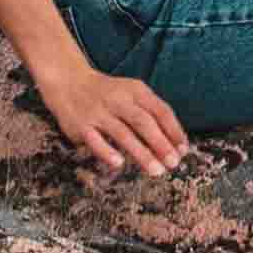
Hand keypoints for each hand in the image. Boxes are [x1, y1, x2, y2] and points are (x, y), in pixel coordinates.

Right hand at [33, 49, 187, 176]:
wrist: (69, 81)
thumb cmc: (108, 94)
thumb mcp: (131, 94)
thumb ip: (151, 114)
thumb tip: (176, 144)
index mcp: (135, 90)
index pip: (160, 110)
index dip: (174, 130)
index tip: (184, 151)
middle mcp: (118, 99)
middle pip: (143, 121)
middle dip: (161, 143)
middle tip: (173, 164)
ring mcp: (98, 111)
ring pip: (123, 133)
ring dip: (141, 153)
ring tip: (156, 171)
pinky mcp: (81, 124)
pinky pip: (95, 140)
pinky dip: (107, 151)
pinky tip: (119, 164)